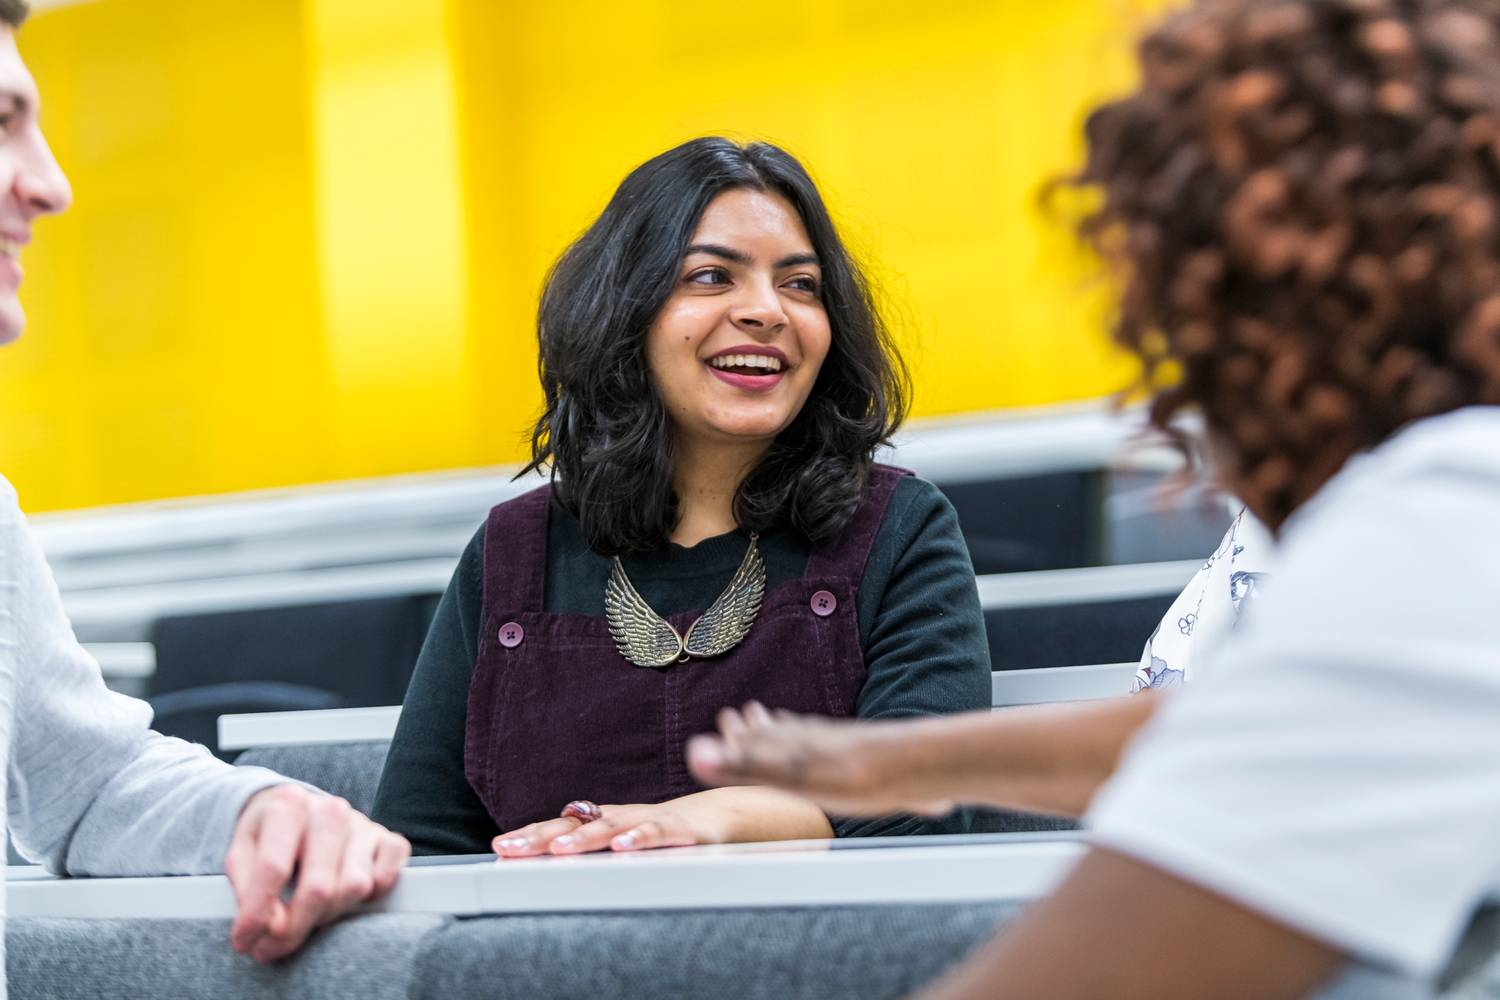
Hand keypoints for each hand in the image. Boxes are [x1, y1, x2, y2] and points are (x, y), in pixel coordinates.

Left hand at [225, 785, 409, 963]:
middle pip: (318, 887)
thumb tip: (276, 926)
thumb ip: (249, 891)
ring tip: (307, 915)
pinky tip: (343, 896)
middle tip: (275, 944)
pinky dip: (369, 899)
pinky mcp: (389, 839)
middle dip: (295, 927)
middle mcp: (329, 809)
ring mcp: (363, 823)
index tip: (245, 942)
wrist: (298, 812)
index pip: (273, 868)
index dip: (257, 913)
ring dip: (328, 914)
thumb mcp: (241, 856)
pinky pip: (386, 881)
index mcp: (288, 805)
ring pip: (353, 888)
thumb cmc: (267, 839)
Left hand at [492, 800, 725, 857]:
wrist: (726, 816)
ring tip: (559, 850)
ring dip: (585, 838)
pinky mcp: (684, 830)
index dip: (533, 835)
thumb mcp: (626, 842)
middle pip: (578, 824)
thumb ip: (595, 852)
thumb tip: (552, 862)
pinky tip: (623, 846)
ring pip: (614, 826)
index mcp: (608, 821)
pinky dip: (641, 837)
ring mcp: (652, 821)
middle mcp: (624, 817)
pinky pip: (660, 832)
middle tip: (511, 850)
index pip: (563, 826)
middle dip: (542, 837)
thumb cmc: (668, 833)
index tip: (501, 848)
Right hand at [687, 702, 955, 815]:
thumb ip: (743, 766)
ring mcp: (843, 749)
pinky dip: (825, 748)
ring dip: (789, 734)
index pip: (758, 738)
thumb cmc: (852, 776)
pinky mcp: (870, 763)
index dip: (740, 734)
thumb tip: (696, 753)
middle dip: (758, 729)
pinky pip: (837, 751)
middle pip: (779, 733)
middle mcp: (816, 742)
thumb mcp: (789, 776)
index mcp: (794, 747)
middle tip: (742, 715)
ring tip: (780, 725)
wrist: (916, 767)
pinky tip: (839, 754)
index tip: (725, 721)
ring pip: (808, 739)